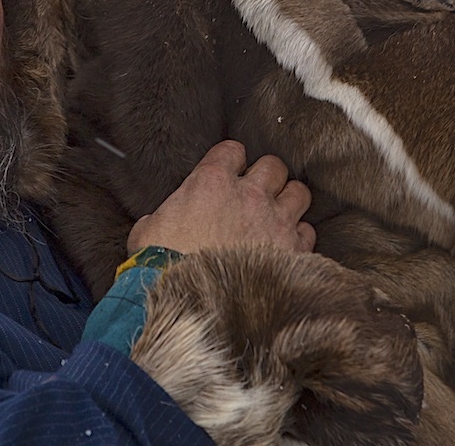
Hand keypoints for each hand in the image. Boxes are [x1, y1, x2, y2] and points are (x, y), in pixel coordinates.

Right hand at [128, 140, 315, 255]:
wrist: (187, 304)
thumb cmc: (162, 268)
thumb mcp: (148, 231)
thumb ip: (161, 216)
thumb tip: (158, 222)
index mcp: (211, 182)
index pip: (233, 150)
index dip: (231, 162)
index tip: (228, 175)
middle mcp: (248, 195)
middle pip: (274, 166)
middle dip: (267, 178)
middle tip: (257, 195)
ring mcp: (274, 221)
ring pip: (299, 193)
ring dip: (290, 202)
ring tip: (278, 216)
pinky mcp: (292, 251)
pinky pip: (307, 232)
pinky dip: (298, 237)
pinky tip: (285, 246)